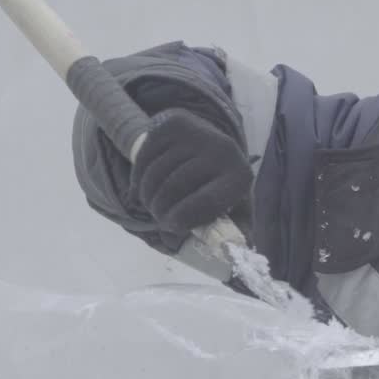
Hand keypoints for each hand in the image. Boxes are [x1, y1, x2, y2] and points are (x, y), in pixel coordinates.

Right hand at [130, 108, 252, 234]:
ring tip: (151, 204)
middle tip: (157, 218)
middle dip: (159, 209)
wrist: (210, 144)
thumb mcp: (233, 209)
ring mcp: (197, 133)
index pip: (205, 203)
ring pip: (157, 172)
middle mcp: (222, 150)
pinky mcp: (174, 124)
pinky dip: (138, 177)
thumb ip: (231, 234)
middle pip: (175, 186)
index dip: (181, 220)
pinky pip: (144, 157)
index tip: (170, 227)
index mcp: (240, 176)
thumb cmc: (220, 186)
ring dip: (147, 195)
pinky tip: (144, 186)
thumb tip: (229, 253)